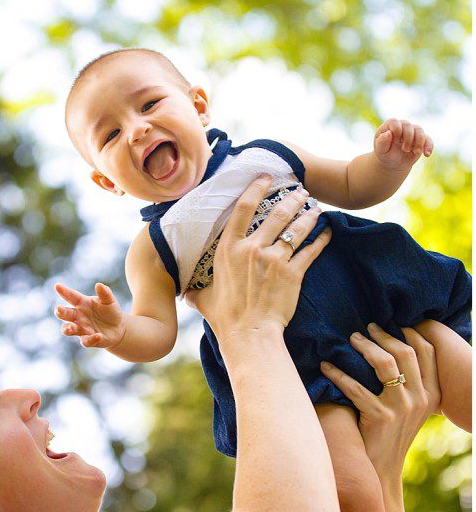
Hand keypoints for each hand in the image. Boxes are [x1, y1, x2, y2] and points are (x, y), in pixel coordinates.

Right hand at [55, 282, 126, 348]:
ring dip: (68, 329)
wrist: (118, 327)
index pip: (71, 296)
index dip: (64, 292)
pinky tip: (98, 336)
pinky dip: (91, 339)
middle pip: (65, 314)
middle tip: (58, 309)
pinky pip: (86, 341)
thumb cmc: (110, 311)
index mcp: (82, 303)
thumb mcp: (109, 301)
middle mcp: (78, 316)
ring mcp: (82, 329)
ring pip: (69, 330)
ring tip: (70, 328)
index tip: (57, 286)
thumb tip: (99, 285)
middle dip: (60, 312)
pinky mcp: (88, 340)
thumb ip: (105, 293)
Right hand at [185, 177, 330, 342]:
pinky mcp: (293, 274)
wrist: (249, 334)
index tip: (266, 178)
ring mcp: (275, 260)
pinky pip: (311, 251)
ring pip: (297, 229)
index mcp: (229, 249)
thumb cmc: (225, 318)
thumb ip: (195, 290)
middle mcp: (252, 249)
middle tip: (301, 191)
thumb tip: (184, 292)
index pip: (243, 209)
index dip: (256, 188)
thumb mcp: (203, 299)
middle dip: (291, 199)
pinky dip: (321, 240)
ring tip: (315, 207)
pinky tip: (327, 232)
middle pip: (277, 214)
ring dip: (308, 215)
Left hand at [320, 323, 440, 482]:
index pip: (427, 352)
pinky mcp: (381, 418)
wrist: (380, 471)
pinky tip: (326, 366)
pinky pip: (356, 387)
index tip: (391, 323)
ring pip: (385, 363)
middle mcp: (422, 399)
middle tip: (365, 329)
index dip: (409, 332)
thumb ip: (409, 383)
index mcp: (433, 395)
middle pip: (405, 352)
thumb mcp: (410, 408)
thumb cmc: (390, 434)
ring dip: (364, 347)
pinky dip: (338, 373)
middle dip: (383, 335)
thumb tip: (392, 347)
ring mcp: (402, 409)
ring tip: (350, 340)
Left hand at [374, 118, 433, 170]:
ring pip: (419, 130)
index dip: (397, 131)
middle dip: (408, 138)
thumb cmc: (385, 154)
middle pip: (408, 126)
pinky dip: (428, 146)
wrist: (393, 163)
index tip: (396, 141)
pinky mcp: (421, 140)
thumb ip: (382, 142)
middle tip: (405, 149)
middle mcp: (402, 126)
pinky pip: (428, 139)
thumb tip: (388, 133)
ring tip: (415, 152)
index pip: (395, 122)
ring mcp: (412, 132)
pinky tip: (427, 154)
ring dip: (419, 142)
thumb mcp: (380, 150)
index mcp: (390, 126)